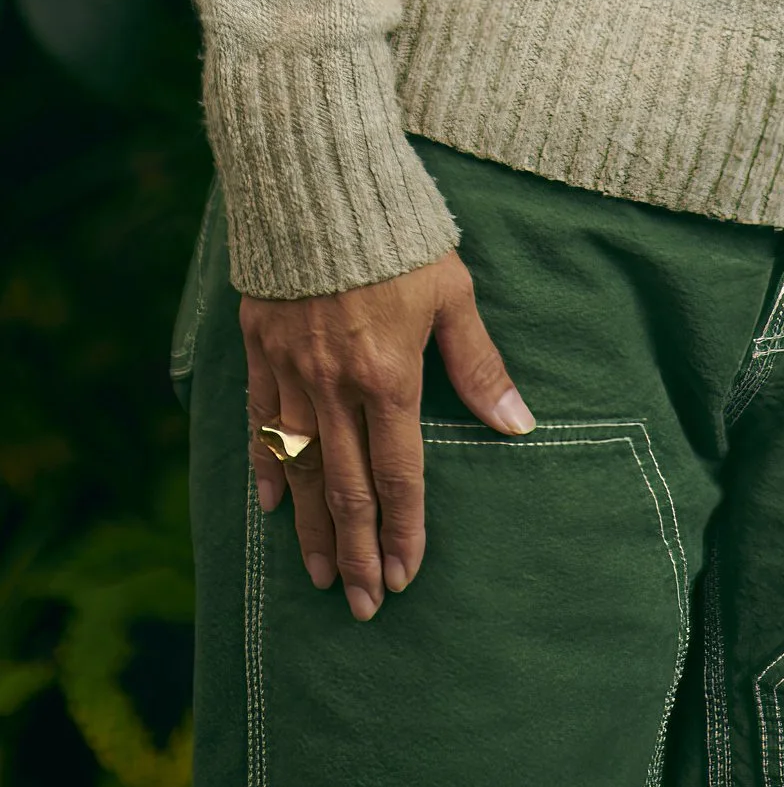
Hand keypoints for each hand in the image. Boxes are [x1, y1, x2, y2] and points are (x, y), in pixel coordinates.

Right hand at [242, 250, 531, 617]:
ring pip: (300, 470)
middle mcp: (335, 385)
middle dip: (359, 551)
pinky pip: (260, 423)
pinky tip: (272, 507)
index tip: (406, 576)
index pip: (398, 473)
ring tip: (323, 576)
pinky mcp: (261, 349)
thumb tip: (519, 423)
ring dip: (312, 529)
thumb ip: (479, 364)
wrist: (322, 181)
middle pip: (346, 487)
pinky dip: (267, 469)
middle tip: (364, 605)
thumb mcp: (453, 292)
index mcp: (389, 375)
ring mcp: (292, 371)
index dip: (404, 529)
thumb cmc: (402, 233)